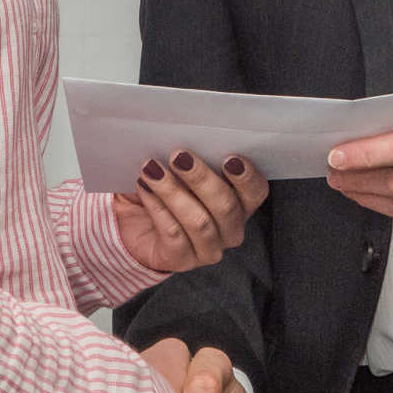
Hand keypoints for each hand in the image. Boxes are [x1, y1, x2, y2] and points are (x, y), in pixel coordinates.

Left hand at [113, 152, 268, 273]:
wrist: (135, 222)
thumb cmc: (165, 187)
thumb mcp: (179, 168)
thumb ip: (190, 154)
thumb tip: (186, 131)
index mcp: (240, 203)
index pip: (256, 192)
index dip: (247, 176)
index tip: (229, 158)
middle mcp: (230, 229)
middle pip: (226, 206)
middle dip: (201, 178)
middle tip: (178, 156)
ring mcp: (209, 249)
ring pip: (199, 221)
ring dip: (173, 191)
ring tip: (152, 169)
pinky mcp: (182, 260)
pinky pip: (173, 234)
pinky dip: (157, 208)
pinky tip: (144, 188)